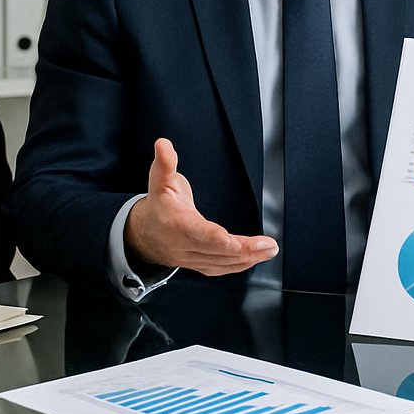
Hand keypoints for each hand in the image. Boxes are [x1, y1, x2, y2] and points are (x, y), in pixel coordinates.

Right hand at [124, 138, 277, 275]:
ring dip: (248, 258)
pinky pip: (221, 269)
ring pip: (222, 263)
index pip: (196, 231)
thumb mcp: (159, 180)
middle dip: (244, 249)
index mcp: (176, 223)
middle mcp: (184, 245)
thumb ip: (165, 163)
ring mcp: (192, 258)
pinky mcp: (199, 264)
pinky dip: (240, 266)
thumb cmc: (159, 205)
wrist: (144, 234)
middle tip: (269, 244)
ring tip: (269, 250)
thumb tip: (163, 144)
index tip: (229, 238)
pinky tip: (256, 259)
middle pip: (215, 251)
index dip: (213, 236)